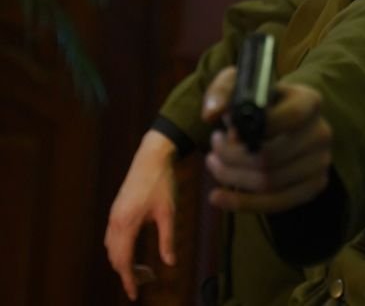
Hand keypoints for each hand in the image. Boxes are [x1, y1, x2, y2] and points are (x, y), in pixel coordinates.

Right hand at [104, 130, 177, 300]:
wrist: (152, 157)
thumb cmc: (162, 183)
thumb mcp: (168, 212)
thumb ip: (167, 239)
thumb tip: (170, 263)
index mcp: (127, 223)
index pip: (123, 261)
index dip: (128, 280)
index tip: (134, 295)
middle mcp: (116, 220)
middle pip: (115, 257)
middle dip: (127, 273)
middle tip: (146, 281)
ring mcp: (114, 213)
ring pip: (111, 247)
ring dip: (122, 261)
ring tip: (142, 269)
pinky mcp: (117, 208)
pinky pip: (112, 236)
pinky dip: (120, 249)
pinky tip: (133, 250)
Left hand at [201, 66, 331, 212]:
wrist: (284, 116)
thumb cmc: (261, 99)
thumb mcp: (241, 83)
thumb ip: (222, 90)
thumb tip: (212, 114)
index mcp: (309, 101)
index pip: (287, 118)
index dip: (252, 129)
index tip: (226, 131)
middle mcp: (321, 132)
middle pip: (270, 157)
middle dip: (232, 157)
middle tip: (213, 149)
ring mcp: (321, 162)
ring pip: (269, 182)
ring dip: (233, 177)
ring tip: (214, 164)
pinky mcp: (314, 186)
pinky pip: (277, 203)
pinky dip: (243, 203)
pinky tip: (219, 197)